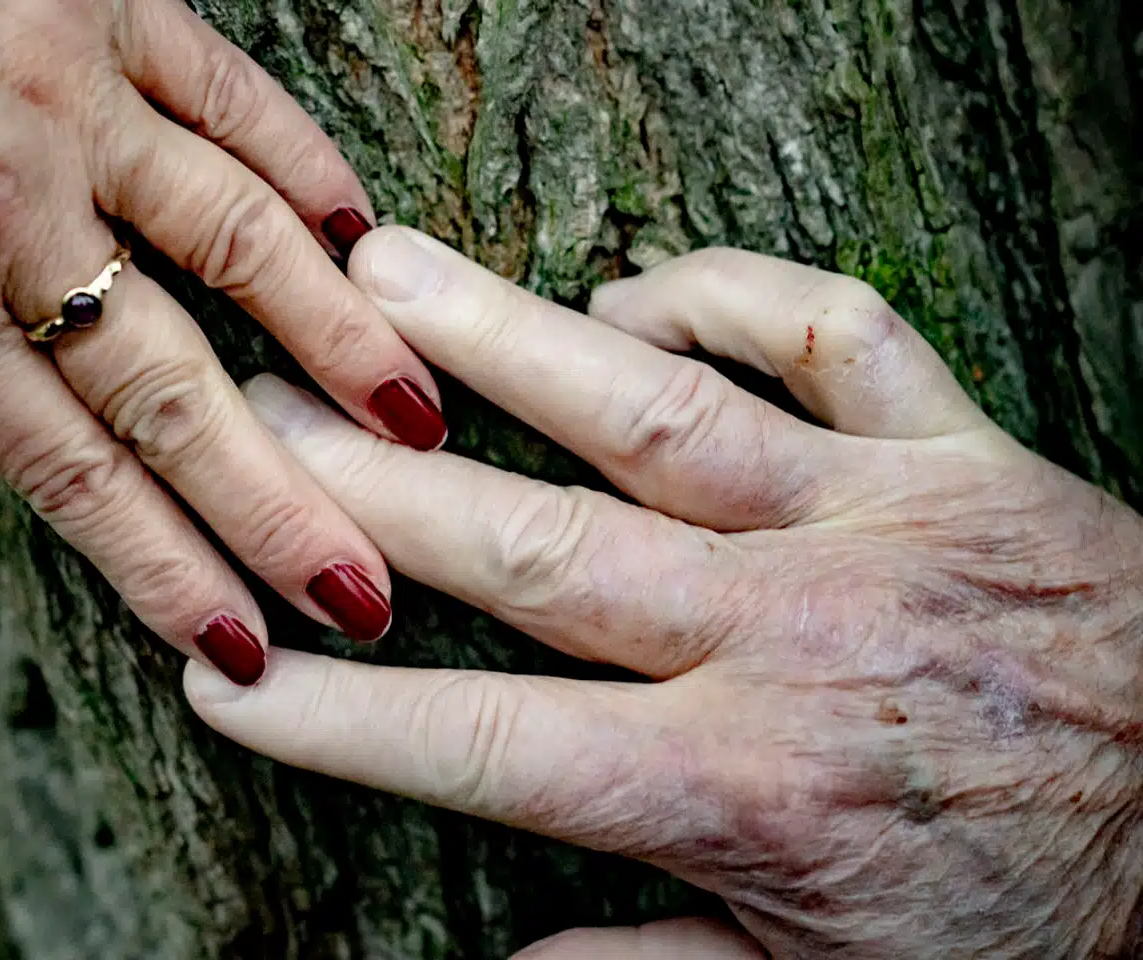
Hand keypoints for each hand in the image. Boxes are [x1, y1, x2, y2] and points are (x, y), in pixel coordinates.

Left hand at [0, 0, 447, 685]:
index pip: (67, 468)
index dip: (161, 566)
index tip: (242, 637)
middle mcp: (9, 216)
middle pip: (174, 395)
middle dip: (278, 504)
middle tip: (365, 585)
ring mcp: (70, 106)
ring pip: (241, 247)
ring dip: (340, 346)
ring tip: (419, 424)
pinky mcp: (106, 7)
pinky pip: (236, 99)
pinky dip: (308, 168)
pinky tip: (363, 235)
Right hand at [184, 229, 1142, 955]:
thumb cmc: (1034, 910)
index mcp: (741, 786)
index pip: (486, 748)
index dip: (340, 717)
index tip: (224, 672)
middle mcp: (785, 636)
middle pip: (532, 548)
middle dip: (371, 488)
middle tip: (256, 426)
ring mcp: (870, 521)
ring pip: (651, 411)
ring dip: (500, 339)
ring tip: (376, 276)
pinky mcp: (956, 451)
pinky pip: (835, 332)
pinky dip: (726, 293)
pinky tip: (631, 291)